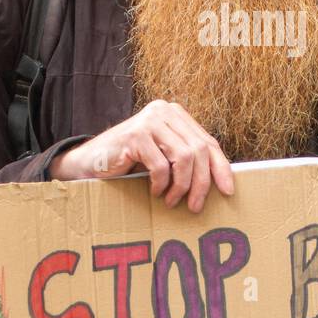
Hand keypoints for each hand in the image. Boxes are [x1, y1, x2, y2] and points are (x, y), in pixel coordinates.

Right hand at [48, 100, 233, 212]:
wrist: (89, 163)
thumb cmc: (130, 164)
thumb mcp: (163, 157)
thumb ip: (187, 160)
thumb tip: (221, 182)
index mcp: (175, 114)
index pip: (208, 141)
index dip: (221, 168)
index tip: (228, 191)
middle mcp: (164, 111)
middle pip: (199, 150)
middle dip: (201, 183)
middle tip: (195, 206)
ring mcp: (149, 120)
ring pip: (184, 157)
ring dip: (181, 186)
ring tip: (171, 201)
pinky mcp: (135, 135)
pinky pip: (161, 165)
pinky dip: (160, 184)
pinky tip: (153, 191)